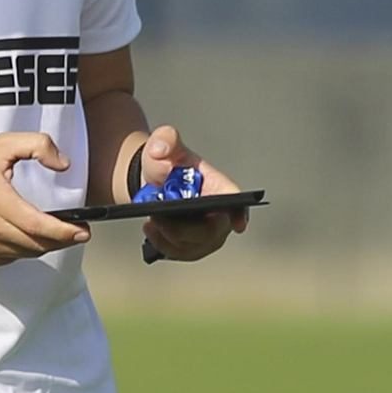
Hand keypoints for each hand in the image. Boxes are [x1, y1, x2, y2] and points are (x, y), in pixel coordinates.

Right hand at [0, 132, 89, 267]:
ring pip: (27, 253)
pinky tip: (23, 233)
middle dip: (63, 240)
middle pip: (38, 244)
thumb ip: (38, 145)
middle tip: (78, 231)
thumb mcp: (2, 144)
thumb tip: (63, 165)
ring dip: (44, 244)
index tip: (84, 231)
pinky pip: (12, 258)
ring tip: (53, 230)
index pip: (38, 226)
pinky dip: (24, 248)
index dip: (66, 232)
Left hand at [136, 126, 248, 261]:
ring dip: (170, 238)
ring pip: (194, 246)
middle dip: (184, 230)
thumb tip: (160, 149)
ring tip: (151, 223)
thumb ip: (164, 139)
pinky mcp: (193, 245)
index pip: (236, 201)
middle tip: (157, 219)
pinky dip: (164, 244)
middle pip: (211, 232)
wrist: (153, 182)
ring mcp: (208, 233)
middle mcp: (219, 213)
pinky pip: (181, 252)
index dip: (241, 213)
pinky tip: (150, 230)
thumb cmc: (166, 163)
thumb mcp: (163, 144)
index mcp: (219, 187)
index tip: (239, 224)